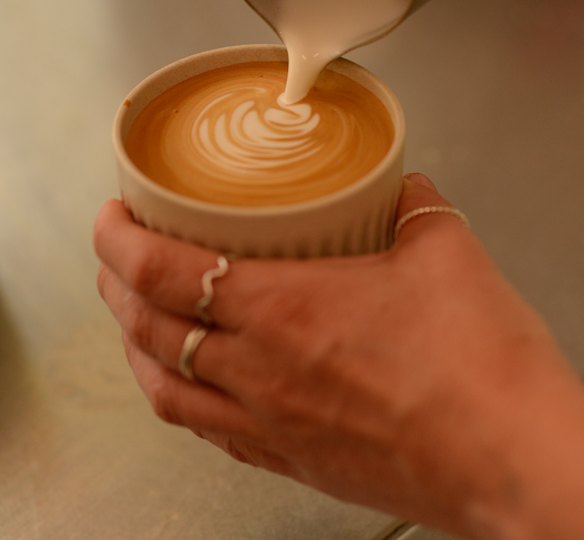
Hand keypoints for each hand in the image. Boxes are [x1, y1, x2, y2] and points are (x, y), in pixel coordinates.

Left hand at [95, 174, 583, 538]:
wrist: (512, 461)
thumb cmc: (478, 366)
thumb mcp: (446, 253)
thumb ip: (416, 209)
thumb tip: (408, 189)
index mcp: (283, 310)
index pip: (163, 272)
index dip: (118, 241)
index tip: (108, 216)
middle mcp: (260, 373)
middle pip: (148, 330)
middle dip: (116, 287)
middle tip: (115, 258)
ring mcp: (270, 426)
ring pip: (166, 390)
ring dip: (136, 349)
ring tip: (133, 322)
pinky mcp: (295, 462)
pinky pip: (211, 433)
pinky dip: (183, 399)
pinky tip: (194, 388)